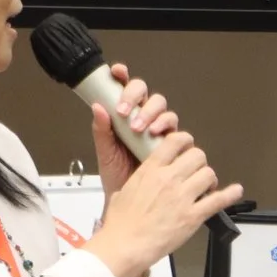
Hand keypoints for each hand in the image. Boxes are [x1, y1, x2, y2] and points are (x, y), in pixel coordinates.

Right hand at [82, 131, 243, 276]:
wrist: (125, 244)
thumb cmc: (120, 222)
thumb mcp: (123, 190)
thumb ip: (139, 180)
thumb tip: (143, 181)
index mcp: (151, 170)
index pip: (175, 141)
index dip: (185, 142)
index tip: (186, 149)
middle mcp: (169, 179)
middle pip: (197, 156)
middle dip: (198, 163)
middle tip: (195, 172)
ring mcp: (183, 197)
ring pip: (209, 174)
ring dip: (209, 180)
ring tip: (205, 187)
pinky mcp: (194, 216)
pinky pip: (218, 200)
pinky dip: (230, 195)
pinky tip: (236, 191)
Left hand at [89, 65, 179, 196]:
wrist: (131, 204)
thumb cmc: (118, 178)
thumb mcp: (105, 153)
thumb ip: (101, 130)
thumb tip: (97, 106)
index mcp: (127, 118)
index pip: (127, 90)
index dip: (123, 77)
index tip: (117, 72)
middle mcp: (146, 121)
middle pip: (150, 97)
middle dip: (138, 100)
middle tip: (126, 113)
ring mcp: (161, 133)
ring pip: (165, 111)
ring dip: (153, 115)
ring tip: (141, 128)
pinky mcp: (174, 147)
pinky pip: (178, 132)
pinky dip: (168, 129)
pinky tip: (157, 135)